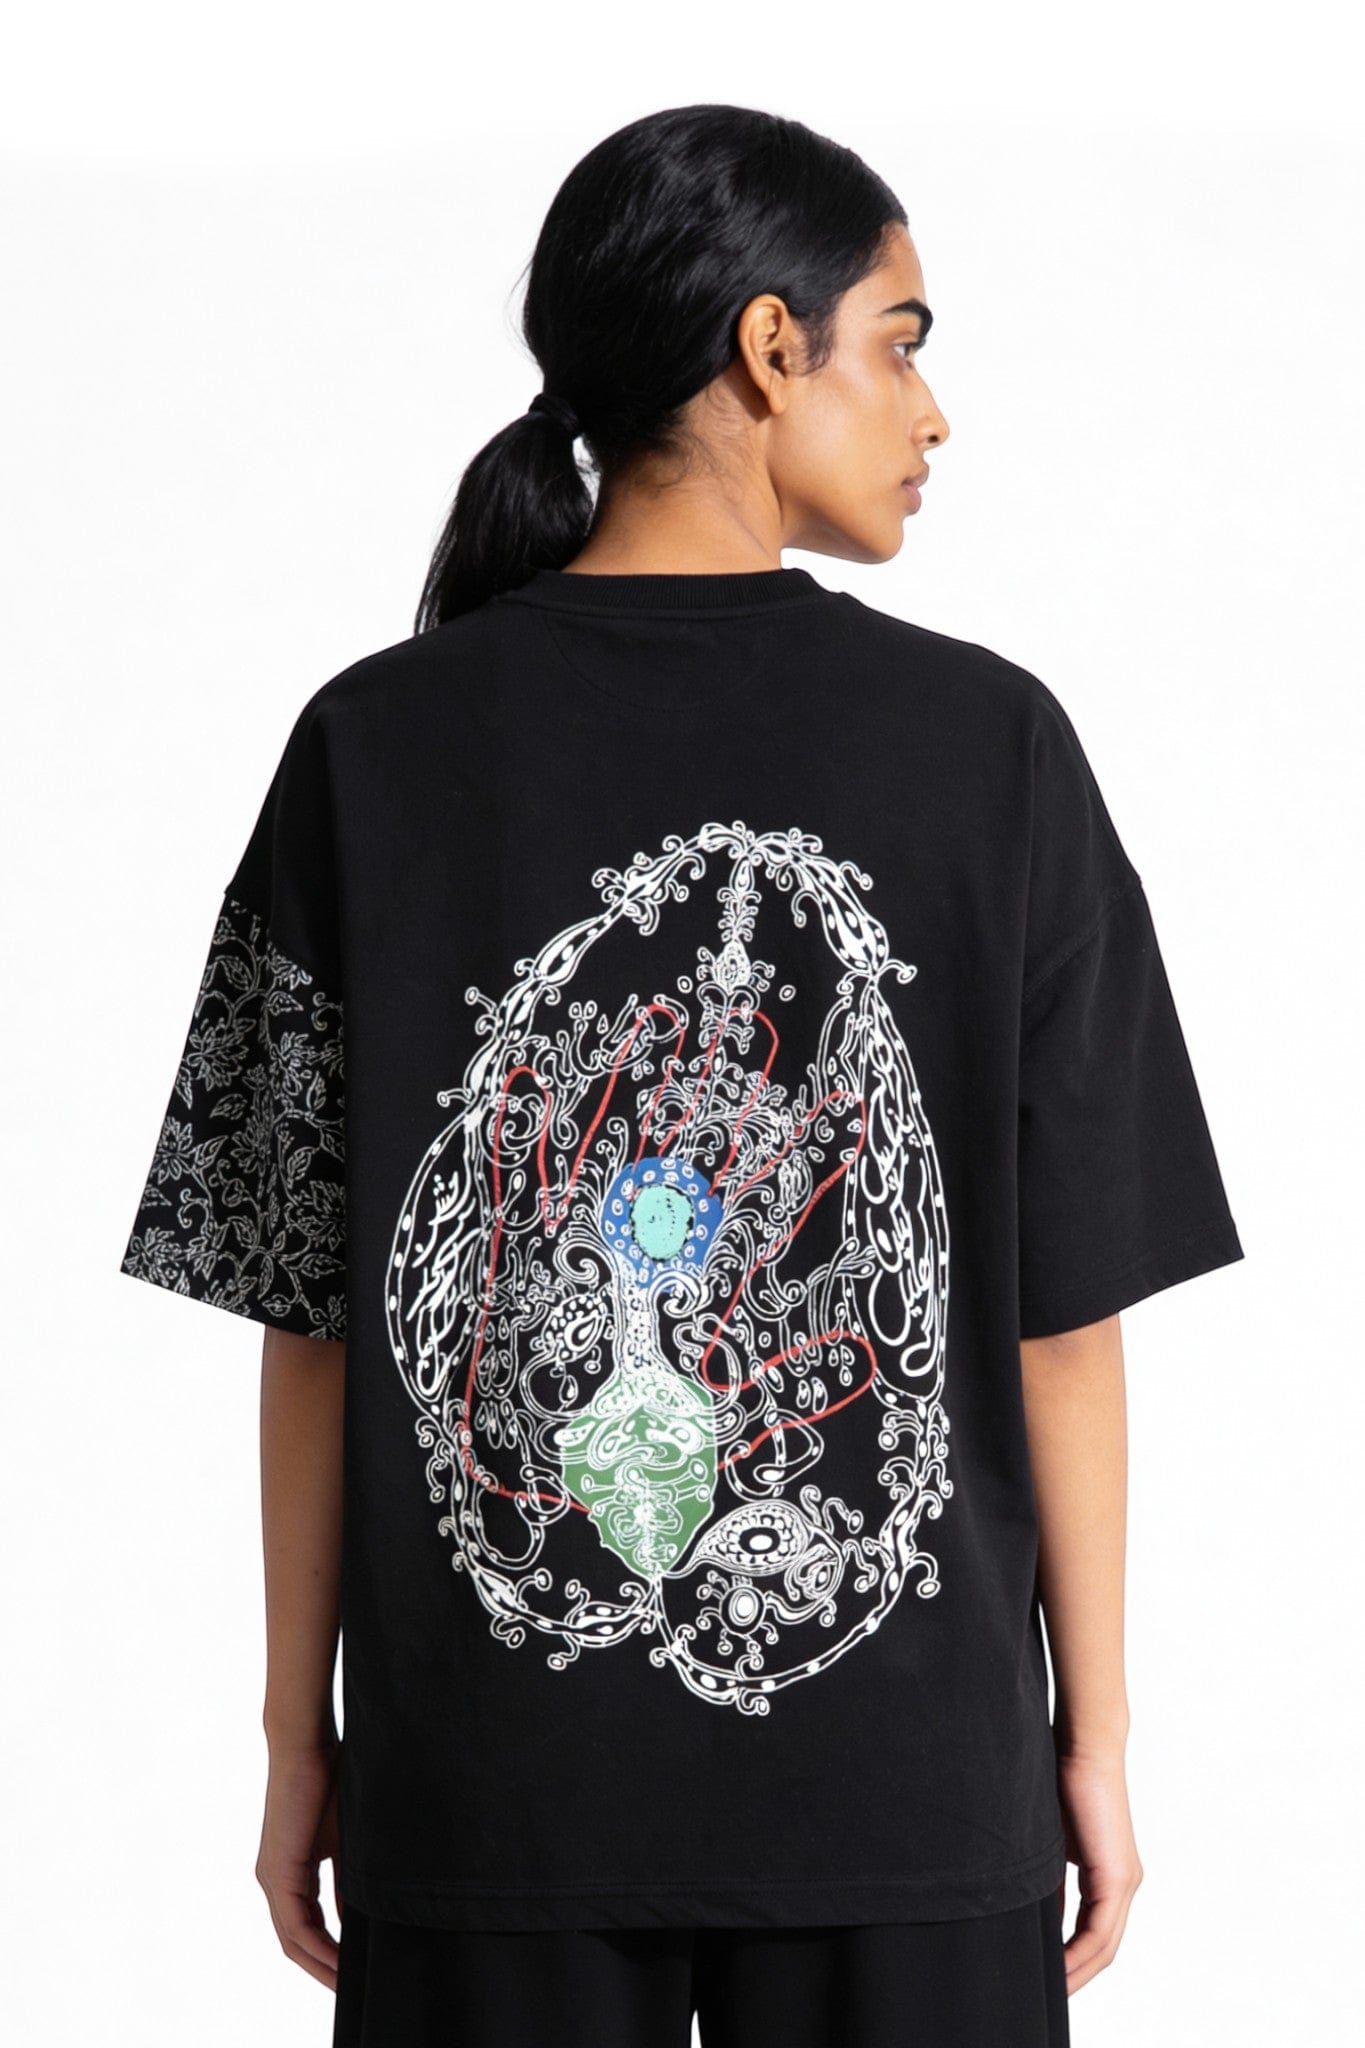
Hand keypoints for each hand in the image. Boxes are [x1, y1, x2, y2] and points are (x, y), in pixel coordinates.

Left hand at [256, 1740, 343, 1988]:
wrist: (308, 1745)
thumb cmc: (331, 1779)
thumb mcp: (347, 1839)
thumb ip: (351, 1878)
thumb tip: (364, 1913)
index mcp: (290, 1870)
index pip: (306, 1926)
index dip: (329, 1953)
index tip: (355, 1971)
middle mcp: (274, 1880)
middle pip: (296, 1943)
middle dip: (324, 1969)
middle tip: (351, 1991)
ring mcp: (272, 1878)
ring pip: (293, 1940)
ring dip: (320, 1966)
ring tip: (348, 1985)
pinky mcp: (277, 1872)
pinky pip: (294, 1926)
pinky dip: (317, 1948)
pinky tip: (340, 1962)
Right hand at [1054, 1741, 1143, 1993]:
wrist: (1083, 1747)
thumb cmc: (1060, 1780)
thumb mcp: (1048, 1841)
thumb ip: (1047, 1876)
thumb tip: (1028, 1909)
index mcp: (1108, 1873)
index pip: (1094, 1933)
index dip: (1072, 1960)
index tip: (1046, 1976)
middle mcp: (1124, 1882)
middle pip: (1102, 1948)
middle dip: (1075, 1976)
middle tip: (1046, 1995)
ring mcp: (1124, 1881)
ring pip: (1104, 1945)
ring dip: (1077, 1972)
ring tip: (1049, 1990)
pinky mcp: (1117, 1875)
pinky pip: (1100, 1931)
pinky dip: (1080, 1954)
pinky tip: (1059, 1968)